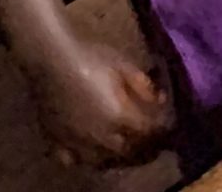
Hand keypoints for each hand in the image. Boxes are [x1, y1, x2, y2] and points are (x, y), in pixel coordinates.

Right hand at [22, 38, 172, 169]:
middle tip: (151, 141)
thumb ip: (143, 86)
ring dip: (117, 157)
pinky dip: (85, 160)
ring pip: (102, 162)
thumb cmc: (91, 58)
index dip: (161, 130)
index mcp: (119, 116)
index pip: (148, 132)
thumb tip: (158, 100)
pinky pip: (72, 161)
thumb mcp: (124, 66)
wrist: (52, 59)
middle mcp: (100, 136)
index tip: (169, 127)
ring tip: (126, 148)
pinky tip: (92, 152)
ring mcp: (76, 142)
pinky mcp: (56, 141)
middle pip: (128, 152)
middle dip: (144, 148)